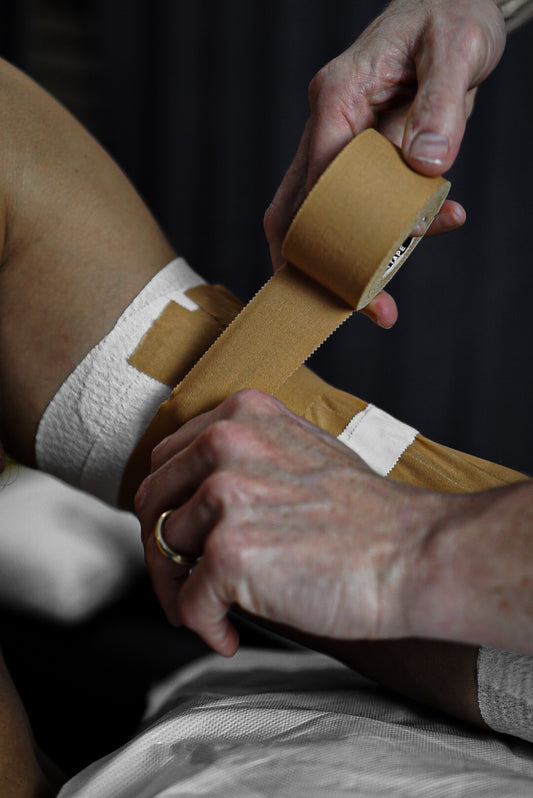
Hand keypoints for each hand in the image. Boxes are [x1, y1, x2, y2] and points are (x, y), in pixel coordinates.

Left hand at [135, 389, 443, 655]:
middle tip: (181, 581)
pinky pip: (188, 603)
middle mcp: (225, 443)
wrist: (413, 552)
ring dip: (179, 590)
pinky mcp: (229, 552)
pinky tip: (230, 634)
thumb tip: (192, 497)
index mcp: (241, 414)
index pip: (167, 460)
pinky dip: (205, 627)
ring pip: (162, 551)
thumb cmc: (366, 514)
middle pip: (153, 503)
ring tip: (212, 610)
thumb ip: (242, 458)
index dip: (166, 506)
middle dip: (160, 549)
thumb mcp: (299, 452)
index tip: (177, 536)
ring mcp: (225, 495)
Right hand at [264, 0, 505, 326]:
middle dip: (322, 267)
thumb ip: (442, 106)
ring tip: (385, 305)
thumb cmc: (449, 17)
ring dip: (353, 262)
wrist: (453, 5)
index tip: (352, 279)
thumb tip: (426, 166)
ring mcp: (345, 145)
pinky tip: (440, 222)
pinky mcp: (367, 158)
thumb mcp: (457, 49)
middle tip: (364, 310)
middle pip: (299, 210)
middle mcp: (331, 126)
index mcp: (338, 97)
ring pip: (325, 217)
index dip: (326, 235)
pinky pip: (367, 205)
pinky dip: (393, 231)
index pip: (315, 179)